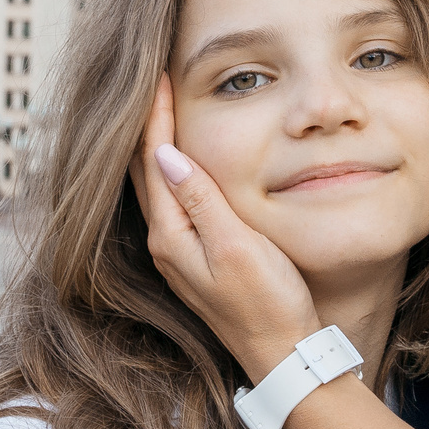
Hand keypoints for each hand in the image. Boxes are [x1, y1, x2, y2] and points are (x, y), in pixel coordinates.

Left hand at [132, 74, 322, 383]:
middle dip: (148, 124)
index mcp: (171, 235)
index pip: (153, 160)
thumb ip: (201, 201)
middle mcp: (166, 242)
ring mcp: (179, 252)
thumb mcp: (237, 247)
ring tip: (162, 108)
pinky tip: (182, 158)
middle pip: (145, 170)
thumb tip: (164, 153)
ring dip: (157, 144)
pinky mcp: (196, 259)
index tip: (158, 73)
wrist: (283, 355)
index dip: (155, 115)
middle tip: (154, 79)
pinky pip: (172, 200)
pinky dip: (171, 169)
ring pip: (156, 185)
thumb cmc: (268, 303)